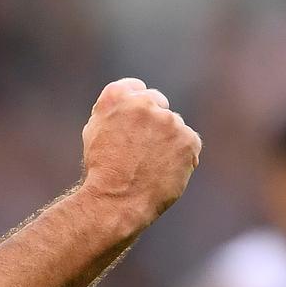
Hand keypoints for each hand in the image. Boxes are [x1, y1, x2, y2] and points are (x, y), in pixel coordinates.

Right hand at [79, 78, 200, 227]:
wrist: (117, 198)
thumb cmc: (102, 168)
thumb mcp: (95, 129)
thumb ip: (115, 110)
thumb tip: (134, 104)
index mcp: (116, 95)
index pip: (135, 88)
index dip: (136, 106)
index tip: (136, 121)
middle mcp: (143, 102)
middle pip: (157, 103)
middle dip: (154, 121)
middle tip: (144, 148)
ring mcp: (168, 120)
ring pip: (174, 125)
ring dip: (168, 139)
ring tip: (151, 165)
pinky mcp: (188, 138)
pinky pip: (190, 142)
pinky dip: (183, 155)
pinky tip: (166, 169)